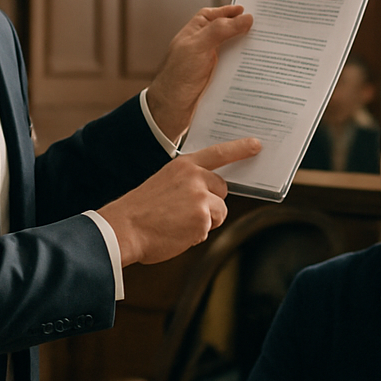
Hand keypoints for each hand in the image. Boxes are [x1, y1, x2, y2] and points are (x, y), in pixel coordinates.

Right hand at [98, 138, 260, 264]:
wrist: (123, 229)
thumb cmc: (141, 210)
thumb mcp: (164, 183)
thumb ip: (188, 182)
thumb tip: (210, 193)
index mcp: (184, 165)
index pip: (218, 153)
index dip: (239, 149)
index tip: (257, 145)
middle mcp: (195, 177)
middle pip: (222, 189)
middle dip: (211, 202)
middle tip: (184, 211)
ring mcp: (200, 197)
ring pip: (219, 212)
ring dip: (205, 221)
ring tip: (178, 223)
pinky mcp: (203, 218)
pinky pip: (209, 229)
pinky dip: (196, 235)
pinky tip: (177, 233)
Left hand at [146, 5, 253, 140]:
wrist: (171, 109)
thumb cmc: (177, 76)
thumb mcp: (198, 46)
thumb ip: (220, 30)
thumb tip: (245, 18)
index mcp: (195, 32)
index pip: (214, 16)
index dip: (230, 12)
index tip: (248, 11)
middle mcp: (203, 46)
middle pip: (228, 33)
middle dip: (244, 31)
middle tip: (265, 30)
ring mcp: (210, 63)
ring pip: (233, 52)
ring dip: (248, 52)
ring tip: (268, 50)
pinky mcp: (217, 80)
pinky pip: (235, 70)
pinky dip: (245, 69)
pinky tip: (258, 71)